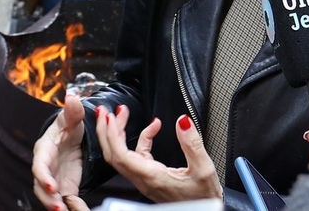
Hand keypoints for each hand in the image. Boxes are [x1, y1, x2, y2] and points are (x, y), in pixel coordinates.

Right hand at [31, 95, 87, 210]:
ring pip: (49, 197)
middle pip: (41, 186)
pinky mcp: (64, 187)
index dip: (44, 176)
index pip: (39, 165)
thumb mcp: (72, 118)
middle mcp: (46, 167)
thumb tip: (73, 98)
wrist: (72, 137)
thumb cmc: (68, 127)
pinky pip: (63, 200)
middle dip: (48, 198)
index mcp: (44, 150)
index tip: (52, 186)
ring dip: (54, 206)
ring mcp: (53, 179)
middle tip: (58, 207)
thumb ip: (73, 111)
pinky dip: (68, 207)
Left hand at [92, 106, 220, 203]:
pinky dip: (142, 139)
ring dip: (118, 134)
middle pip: (114, 155)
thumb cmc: (204, 198)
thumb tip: (182, 121)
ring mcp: (145, 179)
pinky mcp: (151, 177)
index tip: (111, 117)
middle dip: (106, 131)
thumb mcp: (204, 169)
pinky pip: (138, 156)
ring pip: (122, 156)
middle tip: (105, 111)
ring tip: (121, 114)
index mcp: (152, 177)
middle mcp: (144, 180)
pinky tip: (153, 127)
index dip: (112, 135)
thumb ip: (192, 144)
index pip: (121, 156)